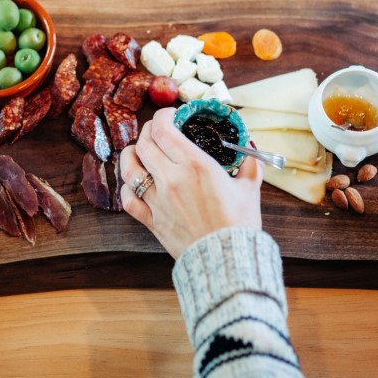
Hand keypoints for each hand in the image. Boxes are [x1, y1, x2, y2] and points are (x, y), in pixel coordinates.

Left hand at [120, 107, 265, 258]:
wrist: (227, 262)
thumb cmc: (239, 224)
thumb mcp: (250, 187)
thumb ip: (248, 163)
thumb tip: (247, 146)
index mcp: (196, 166)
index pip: (164, 129)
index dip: (162, 116)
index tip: (171, 115)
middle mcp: (171, 180)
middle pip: (144, 143)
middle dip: (149, 131)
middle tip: (158, 130)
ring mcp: (157, 201)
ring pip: (129, 168)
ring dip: (131, 154)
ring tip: (140, 151)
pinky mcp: (151, 220)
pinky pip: (127, 198)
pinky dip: (127, 187)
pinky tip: (136, 183)